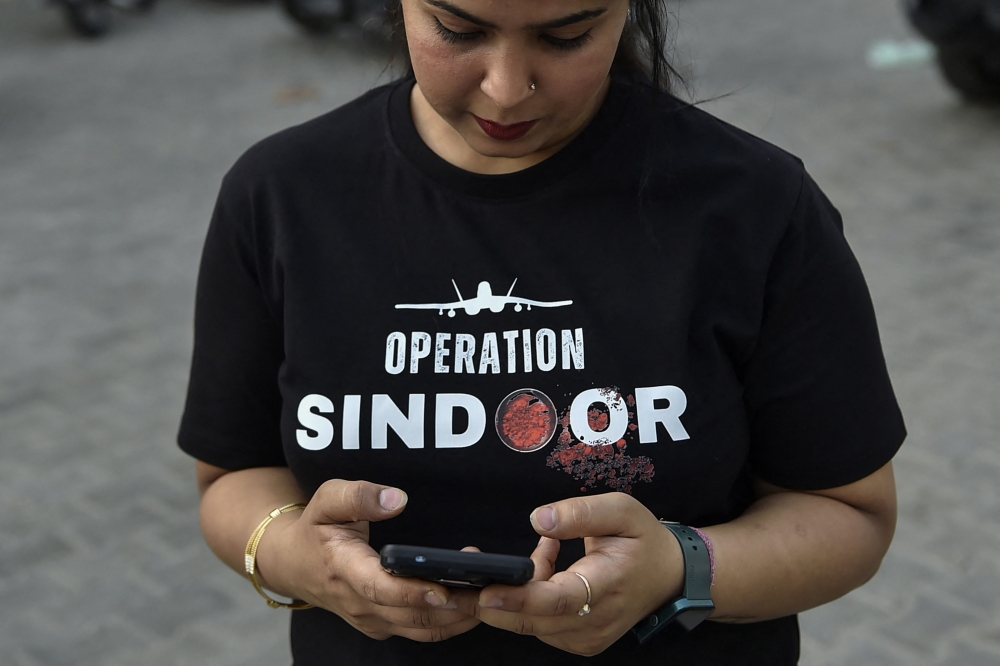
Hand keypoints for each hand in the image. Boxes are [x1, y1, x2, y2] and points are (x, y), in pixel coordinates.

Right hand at [256, 479, 479, 641]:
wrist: (294, 563)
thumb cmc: (316, 528)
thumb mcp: (327, 499)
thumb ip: (359, 495)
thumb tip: (396, 499)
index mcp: (344, 570)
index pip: (380, 589)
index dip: (413, 592)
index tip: (444, 587)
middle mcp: (359, 603)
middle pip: (411, 615)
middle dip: (453, 604)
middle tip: (489, 586)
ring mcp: (372, 620)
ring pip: (421, 630)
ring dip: (458, 617)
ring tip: (490, 593)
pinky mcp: (384, 625)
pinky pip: (421, 631)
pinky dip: (450, 621)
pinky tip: (474, 602)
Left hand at [475, 493, 683, 655]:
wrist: (670, 576)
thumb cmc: (643, 539)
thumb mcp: (622, 510)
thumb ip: (580, 513)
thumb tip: (537, 519)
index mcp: (610, 584)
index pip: (558, 599)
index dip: (520, 598)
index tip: (486, 592)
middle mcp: (597, 619)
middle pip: (534, 619)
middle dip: (491, 604)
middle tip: (451, 586)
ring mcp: (587, 636)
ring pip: (532, 622)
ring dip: (515, 592)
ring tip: (540, 551)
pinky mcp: (579, 641)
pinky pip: (540, 623)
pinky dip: (529, 598)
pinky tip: (544, 565)